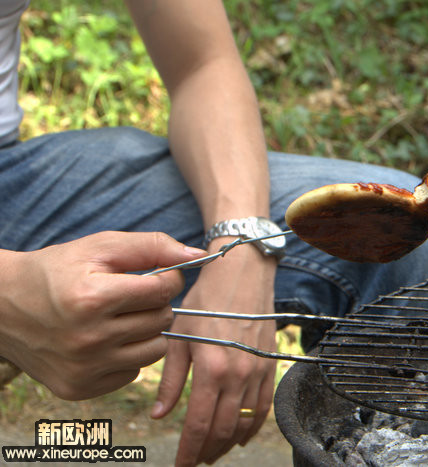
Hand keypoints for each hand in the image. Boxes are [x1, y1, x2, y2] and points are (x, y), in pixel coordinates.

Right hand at [0, 231, 205, 399]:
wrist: (1, 306)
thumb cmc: (56, 271)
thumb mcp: (99, 247)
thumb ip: (153, 246)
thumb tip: (199, 257)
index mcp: (93, 299)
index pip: (164, 290)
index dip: (167, 278)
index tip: (154, 275)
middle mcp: (89, 339)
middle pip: (162, 320)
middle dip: (155, 303)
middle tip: (131, 295)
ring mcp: (84, 368)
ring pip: (155, 350)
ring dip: (147, 331)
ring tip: (121, 317)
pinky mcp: (79, 389)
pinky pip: (132, 372)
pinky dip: (127, 355)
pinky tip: (105, 339)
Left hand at [151, 241, 276, 465]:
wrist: (242, 276)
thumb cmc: (205, 301)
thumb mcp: (179, 336)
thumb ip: (170, 379)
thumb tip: (160, 414)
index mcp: (212, 369)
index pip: (200, 425)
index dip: (189, 451)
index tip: (179, 465)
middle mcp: (238, 375)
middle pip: (224, 430)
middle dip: (207, 452)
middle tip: (194, 462)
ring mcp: (257, 372)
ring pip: (245, 422)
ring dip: (229, 443)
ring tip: (213, 453)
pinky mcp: (269, 365)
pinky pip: (264, 406)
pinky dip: (253, 426)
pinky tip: (241, 435)